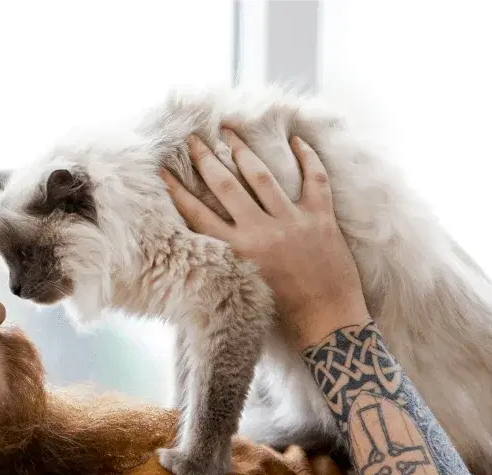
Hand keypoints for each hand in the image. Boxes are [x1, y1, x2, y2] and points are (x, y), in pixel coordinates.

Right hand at [161, 130, 369, 348]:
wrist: (328, 326)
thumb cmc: (284, 318)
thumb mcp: (243, 289)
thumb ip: (228, 262)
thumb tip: (210, 242)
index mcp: (236, 253)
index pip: (197, 214)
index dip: (177, 190)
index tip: (163, 171)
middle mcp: (260, 232)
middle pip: (225, 186)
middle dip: (206, 159)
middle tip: (193, 138)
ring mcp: (291, 223)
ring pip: (262, 176)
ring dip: (243, 151)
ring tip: (230, 132)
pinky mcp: (321, 220)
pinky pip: (315, 179)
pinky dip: (307, 158)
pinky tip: (297, 140)